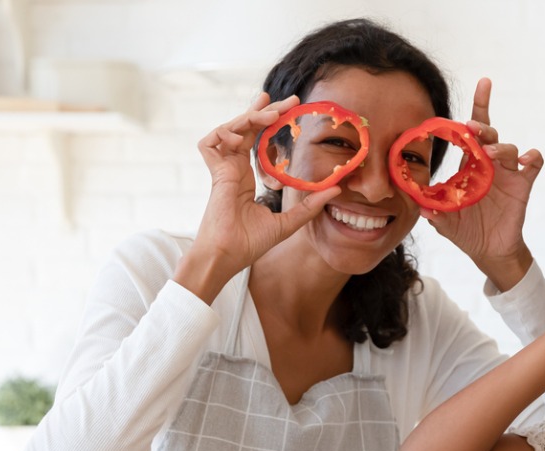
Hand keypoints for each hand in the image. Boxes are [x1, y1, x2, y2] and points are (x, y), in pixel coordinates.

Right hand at [176, 94, 340, 302]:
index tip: (287, 108)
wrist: (229, 256)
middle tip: (287, 101)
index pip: (256, 140)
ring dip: (249, 118)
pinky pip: (209, 143)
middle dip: (262, 109)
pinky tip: (241, 138)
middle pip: (245, 129)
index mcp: (247, 177)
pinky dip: (222, 134)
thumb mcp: (288, 222)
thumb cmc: (251, 244)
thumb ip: (309, 205)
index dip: (268, 122)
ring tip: (270, 114)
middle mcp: (234, 169)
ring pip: (229, 130)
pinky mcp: (213, 174)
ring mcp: (222, 170)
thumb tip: (336, 190)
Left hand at [421, 78, 538, 290]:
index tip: (484, 83)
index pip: (471, 131)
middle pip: (490, 133)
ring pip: (510, 148)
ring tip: (492, 155)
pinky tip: (527, 160)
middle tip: (473, 128)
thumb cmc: (466, 231)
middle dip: (482, 125)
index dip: (479, 106)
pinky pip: (534, 164)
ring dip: (502, 147)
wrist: (489, 251)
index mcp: (470, 164)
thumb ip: (433, 212)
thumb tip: (420, 207)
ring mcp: (508, 173)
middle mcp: (489, 163)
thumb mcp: (444, 222)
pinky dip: (533, 158)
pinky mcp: (523, 185)